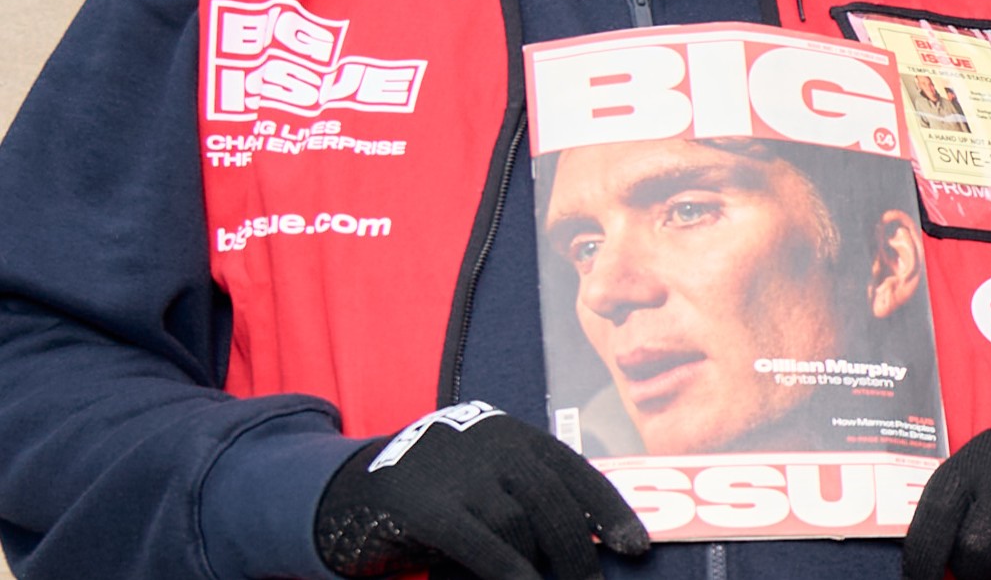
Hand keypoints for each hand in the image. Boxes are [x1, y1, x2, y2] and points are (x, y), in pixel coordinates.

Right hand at [313, 402, 648, 579]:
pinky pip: (483, 546)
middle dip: (579, 553)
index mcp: (515, 434)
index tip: (635, 549)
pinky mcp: (426, 506)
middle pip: (555, 503)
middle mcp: (493, 445)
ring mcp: (458, 472)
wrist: (345, 489)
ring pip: (520, 527)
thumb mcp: (484, 480)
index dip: (611, 512)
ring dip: (540, 569)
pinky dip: (511, 574)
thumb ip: (525, 496)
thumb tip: (583, 544)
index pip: (578, 473)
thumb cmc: (433, 492)